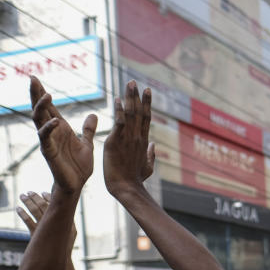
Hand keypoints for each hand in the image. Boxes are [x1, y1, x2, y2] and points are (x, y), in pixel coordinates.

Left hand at [17, 191, 77, 243]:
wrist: (60, 262)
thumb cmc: (65, 247)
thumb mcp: (71, 233)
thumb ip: (67, 222)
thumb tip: (63, 211)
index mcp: (66, 221)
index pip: (57, 205)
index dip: (49, 198)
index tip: (43, 192)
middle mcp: (56, 223)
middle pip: (44, 206)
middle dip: (36, 197)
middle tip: (29, 192)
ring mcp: (46, 228)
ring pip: (35, 211)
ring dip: (28, 202)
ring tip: (22, 196)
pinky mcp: (36, 234)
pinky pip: (28, 221)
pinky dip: (22, 214)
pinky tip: (18, 209)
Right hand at [29, 77, 96, 194]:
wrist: (77, 184)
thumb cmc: (79, 166)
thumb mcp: (87, 144)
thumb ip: (88, 130)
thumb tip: (92, 114)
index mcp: (61, 129)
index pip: (49, 107)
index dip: (42, 93)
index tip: (35, 78)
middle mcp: (52, 132)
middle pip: (40, 109)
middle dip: (36, 94)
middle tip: (32, 78)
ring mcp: (49, 141)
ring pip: (39, 120)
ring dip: (41, 107)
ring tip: (47, 95)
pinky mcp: (49, 152)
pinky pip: (46, 138)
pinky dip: (49, 128)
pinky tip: (55, 121)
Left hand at [103, 81, 155, 196]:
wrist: (127, 187)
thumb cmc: (136, 180)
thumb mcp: (147, 167)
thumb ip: (151, 155)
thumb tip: (153, 145)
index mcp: (143, 141)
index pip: (146, 118)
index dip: (146, 104)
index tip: (147, 91)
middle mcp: (137, 137)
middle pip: (140, 112)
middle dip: (138, 96)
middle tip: (135, 82)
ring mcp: (128, 138)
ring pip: (131, 114)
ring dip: (130, 97)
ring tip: (129, 84)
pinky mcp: (116, 141)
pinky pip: (119, 122)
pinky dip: (119, 110)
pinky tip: (118, 99)